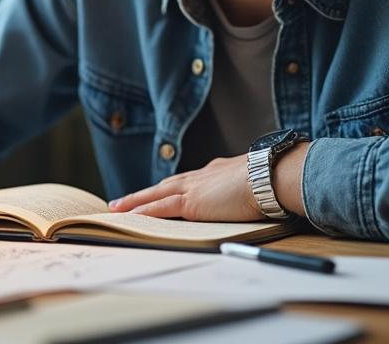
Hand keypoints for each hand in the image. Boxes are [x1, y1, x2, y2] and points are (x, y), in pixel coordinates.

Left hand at [106, 154, 260, 221]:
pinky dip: (143, 211)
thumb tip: (257, 200)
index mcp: (217, 171)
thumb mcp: (256, 183)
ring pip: (156, 194)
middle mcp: (201, 176)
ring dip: (135, 201)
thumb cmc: (270, 181)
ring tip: (117, 208)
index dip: (174, 186)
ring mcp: (193, 188)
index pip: (189, 180)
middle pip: (166, 184)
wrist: (269, 176)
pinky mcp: (190, 202)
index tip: (165, 189)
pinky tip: (129, 216)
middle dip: (145, 192)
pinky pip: (159, 208)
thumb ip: (248, 190)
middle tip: (125, 199)